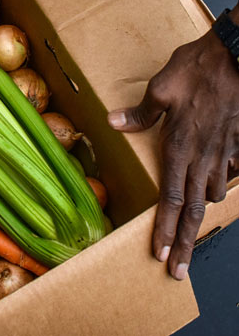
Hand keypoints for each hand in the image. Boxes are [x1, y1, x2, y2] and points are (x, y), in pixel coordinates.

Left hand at [108, 6, 238, 279]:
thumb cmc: (198, 70)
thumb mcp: (162, 87)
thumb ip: (141, 112)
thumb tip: (114, 122)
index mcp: (180, 146)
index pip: (169, 198)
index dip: (164, 228)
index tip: (160, 253)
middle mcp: (202, 157)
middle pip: (191, 209)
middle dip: (184, 242)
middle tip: (178, 271)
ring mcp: (223, 152)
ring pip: (210, 195)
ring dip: (200, 218)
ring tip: (191, 238)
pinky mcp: (237, 143)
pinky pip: (228, 174)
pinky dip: (219, 188)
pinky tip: (213, 195)